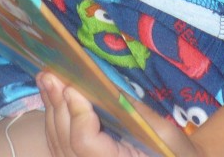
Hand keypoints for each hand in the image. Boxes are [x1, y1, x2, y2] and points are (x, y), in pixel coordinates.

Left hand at [37, 72, 200, 156]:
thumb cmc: (176, 153)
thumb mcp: (164, 132)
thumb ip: (134, 111)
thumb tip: (103, 84)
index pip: (85, 143)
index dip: (77, 114)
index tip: (73, 86)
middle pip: (66, 141)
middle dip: (58, 105)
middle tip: (49, 74)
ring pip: (59, 144)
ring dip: (52, 110)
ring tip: (46, 80)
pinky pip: (61, 147)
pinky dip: (55, 122)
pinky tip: (53, 99)